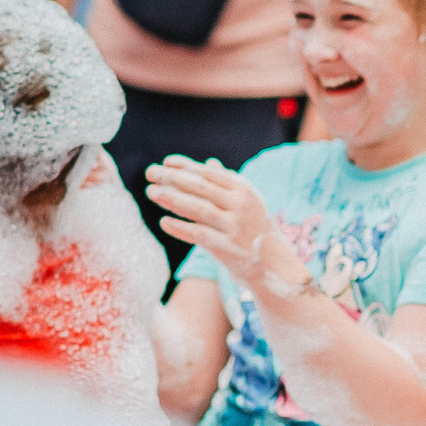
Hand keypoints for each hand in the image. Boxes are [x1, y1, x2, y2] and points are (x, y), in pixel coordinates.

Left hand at [142, 157, 305, 294]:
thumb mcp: (247, 202)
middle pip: (200, 187)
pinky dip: (181, 228)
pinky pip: (199, 235)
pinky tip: (163, 222)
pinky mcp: (227, 248)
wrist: (274, 264)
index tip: (165, 162)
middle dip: (173, 178)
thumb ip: (227, 183)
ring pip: (198, 208)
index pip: (209, 173)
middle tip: (150, 172)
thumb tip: (209, 163)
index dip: (186, 166)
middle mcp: (240, 205)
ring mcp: (234, 226)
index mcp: (244, 190)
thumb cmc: (255, 229)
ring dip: (172, 199)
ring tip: (151, 192)